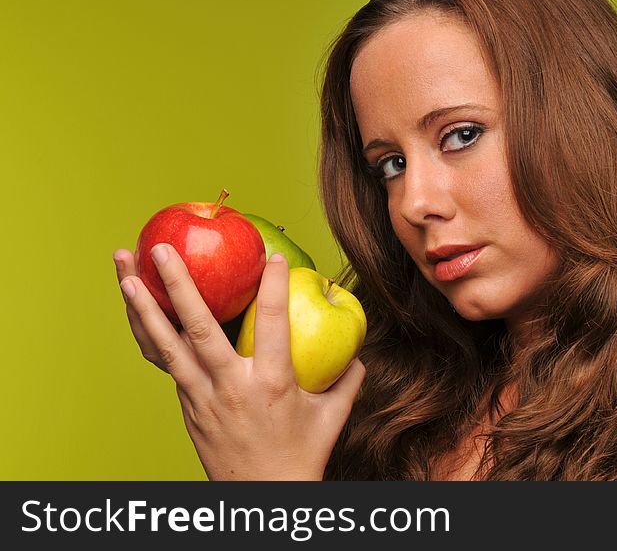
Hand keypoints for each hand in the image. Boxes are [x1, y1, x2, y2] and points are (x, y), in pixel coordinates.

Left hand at [113, 244, 364, 479]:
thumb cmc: (302, 455)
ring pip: (168, 348)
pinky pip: (166, 365)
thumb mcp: (333, 416)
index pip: (275, 323)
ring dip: (143, 310)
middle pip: (200, 329)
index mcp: (273, 384)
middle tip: (161, 249)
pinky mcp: (187, 408)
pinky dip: (150, 337)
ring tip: (126, 276)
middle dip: (179, 285)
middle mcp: (232, 387)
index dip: (274, 286)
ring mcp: (202, 399)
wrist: (262, 499)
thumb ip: (348, 380)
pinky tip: (138, 313)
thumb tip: (358, 352)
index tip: (272, 256)